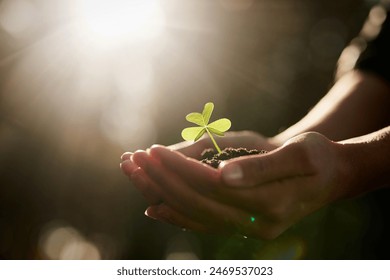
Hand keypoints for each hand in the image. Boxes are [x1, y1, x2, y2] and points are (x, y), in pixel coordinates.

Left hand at [129, 132, 349, 238]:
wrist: (331, 178)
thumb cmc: (318, 158)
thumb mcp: (300, 154)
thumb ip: (262, 167)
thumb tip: (223, 174)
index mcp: (271, 203)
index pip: (212, 186)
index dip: (179, 168)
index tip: (153, 150)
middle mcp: (257, 224)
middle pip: (197, 202)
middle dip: (162, 179)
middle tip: (134, 159)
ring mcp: (249, 229)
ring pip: (195, 215)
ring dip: (161, 195)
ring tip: (135, 175)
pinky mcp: (242, 226)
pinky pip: (204, 224)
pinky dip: (177, 215)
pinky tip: (155, 206)